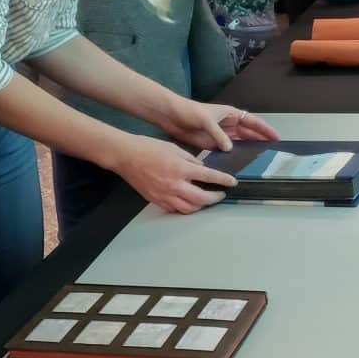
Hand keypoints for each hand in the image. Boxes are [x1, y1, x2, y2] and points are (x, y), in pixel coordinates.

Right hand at [114, 135, 234, 213]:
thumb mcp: (175, 148)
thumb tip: (203, 169)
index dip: (223, 180)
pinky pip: (175, 209)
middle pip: (201, 198)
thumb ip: (191, 160)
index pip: (208, 176)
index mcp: (180, 168)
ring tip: (207, 199)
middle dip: (215, 198)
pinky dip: (185, 207)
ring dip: (201, 205)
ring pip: (189, 208)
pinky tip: (189, 202)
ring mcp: (164, 195)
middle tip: (221, 194)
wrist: (126, 155)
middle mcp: (173, 184)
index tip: (232, 182)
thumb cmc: (148, 148)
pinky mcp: (156, 200)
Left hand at [157, 98, 278, 151]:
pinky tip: (238, 163)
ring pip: (240, 142)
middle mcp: (228, 124)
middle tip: (271, 151)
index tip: (275, 137)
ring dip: (248, 149)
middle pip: (249, 133)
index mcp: (230, 113)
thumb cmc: (189, 111)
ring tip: (259, 159)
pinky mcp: (212, 143)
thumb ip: (218, 134)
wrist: (172, 115)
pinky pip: (227, 150)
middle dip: (260, 140)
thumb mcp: (206, 120)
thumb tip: (229, 148)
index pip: (252, 121)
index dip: (264, 129)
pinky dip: (233, 156)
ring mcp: (221, 134)